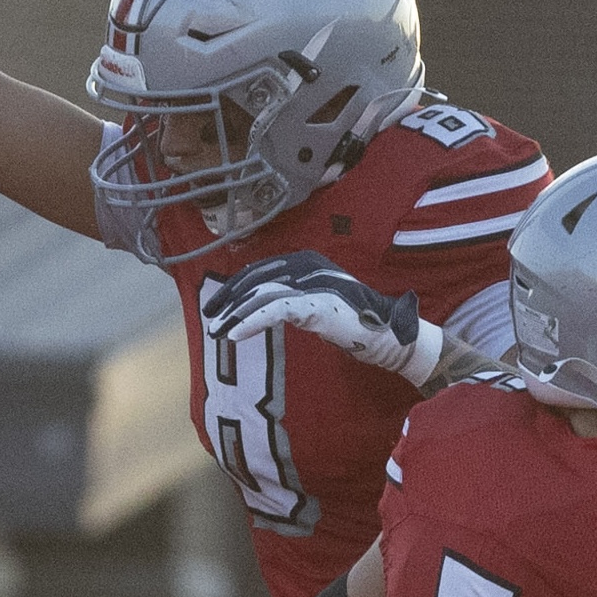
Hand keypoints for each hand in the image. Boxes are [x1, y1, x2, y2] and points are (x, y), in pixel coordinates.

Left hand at [202, 252, 439, 383]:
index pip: (260, 270)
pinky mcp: (313, 304)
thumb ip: (294, 297)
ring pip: (259, 296)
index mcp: (306, 261)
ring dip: (233, 315)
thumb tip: (263, 303)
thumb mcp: (319, 301)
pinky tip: (235, 335)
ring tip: (216, 332)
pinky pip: (272, 311)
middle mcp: (306, 265)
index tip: (217, 305)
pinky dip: (250, 322)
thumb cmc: (356, 321)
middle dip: (228, 300)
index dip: (235, 287)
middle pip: (255, 280)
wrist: (388, 334)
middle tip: (209, 318)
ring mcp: (311, 283)